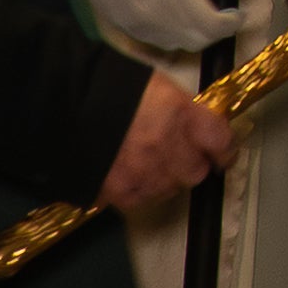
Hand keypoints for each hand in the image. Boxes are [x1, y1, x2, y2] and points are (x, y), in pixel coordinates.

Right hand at [50, 0, 252, 50]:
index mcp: (172, 0)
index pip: (212, 28)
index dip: (232, 22)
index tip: (239, 11)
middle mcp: (154, 21)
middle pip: (195, 42)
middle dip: (215, 31)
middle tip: (224, 13)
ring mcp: (135, 25)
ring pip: (173, 44)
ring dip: (193, 34)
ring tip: (200, 12)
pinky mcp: (120, 22)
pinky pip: (153, 40)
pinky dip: (170, 34)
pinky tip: (173, 14)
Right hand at [97, 80, 235, 213]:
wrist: (62, 102)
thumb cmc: (111, 86)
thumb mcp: (158, 87)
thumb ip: (182, 110)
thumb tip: (197, 128)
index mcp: (180, 113)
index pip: (220, 140)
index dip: (225, 150)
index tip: (223, 155)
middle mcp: (166, 147)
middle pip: (195, 172)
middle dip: (190, 165)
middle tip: (178, 156)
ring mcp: (143, 172)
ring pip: (169, 190)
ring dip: (165, 180)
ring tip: (147, 164)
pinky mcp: (119, 191)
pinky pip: (141, 201)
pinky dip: (140, 191)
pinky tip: (129, 175)